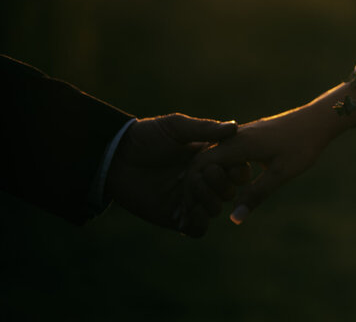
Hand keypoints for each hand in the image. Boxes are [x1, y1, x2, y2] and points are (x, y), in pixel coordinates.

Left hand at [106, 114, 242, 236]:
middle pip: (229, 191)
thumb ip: (204, 129)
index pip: (236, 168)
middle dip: (222, 183)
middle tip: (206, 172)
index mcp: (210, 159)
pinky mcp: (174, 216)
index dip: (239, 169)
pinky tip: (189, 211)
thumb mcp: (176, 127)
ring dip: (209, 200)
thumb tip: (234, 128)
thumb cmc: (147, 136)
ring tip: (192, 186)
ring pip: (216, 209)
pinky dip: (198, 222)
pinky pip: (197, 229)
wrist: (115, 157)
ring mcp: (189, 199)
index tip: (233, 164)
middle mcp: (203, 180)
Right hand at [192, 102, 336, 224]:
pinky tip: (228, 184)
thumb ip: (256, 195)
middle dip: (196, 184)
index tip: (193, 207)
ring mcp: (242, 134)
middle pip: (202, 160)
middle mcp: (235, 136)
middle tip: (194, 209)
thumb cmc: (302, 146)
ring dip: (208, 177)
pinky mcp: (250, 136)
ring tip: (207, 201)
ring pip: (214, 155)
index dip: (193, 186)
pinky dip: (221, 169)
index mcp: (238, 144)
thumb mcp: (281, 174)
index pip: (201, 164)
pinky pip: (226, 151)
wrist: (318, 120)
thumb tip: (233, 219)